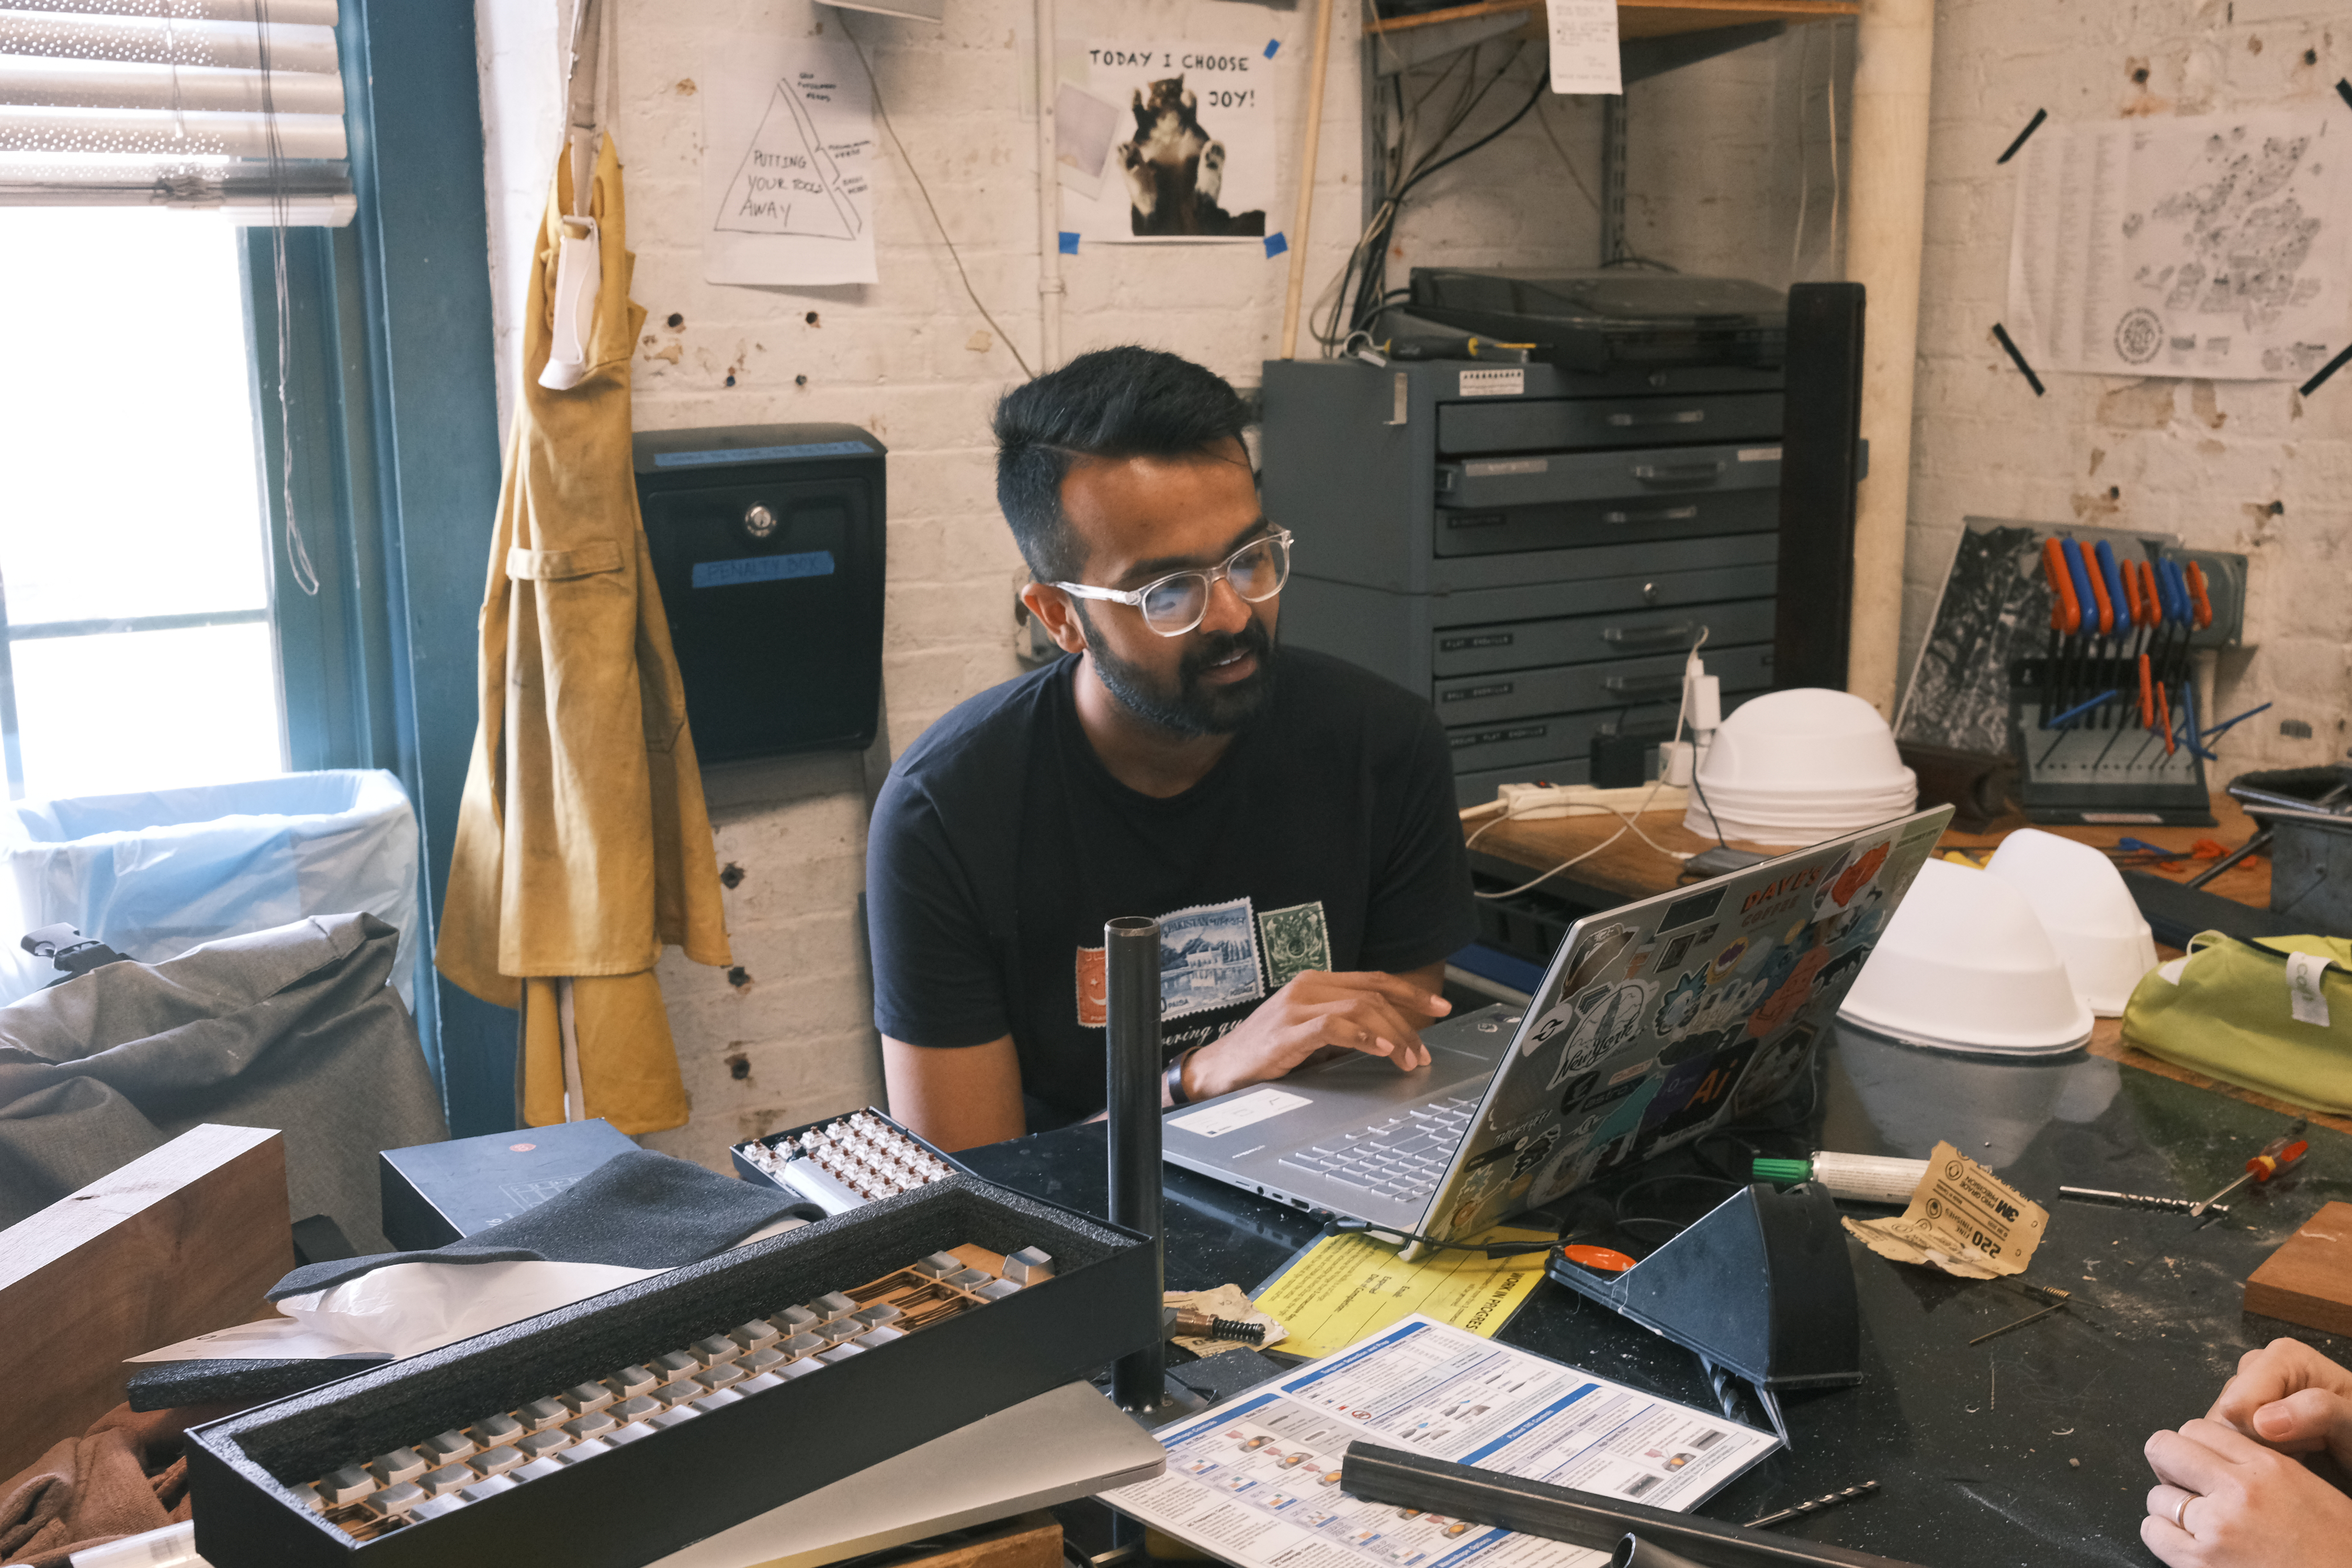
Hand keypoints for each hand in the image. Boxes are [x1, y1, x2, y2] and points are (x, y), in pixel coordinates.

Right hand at [1185, 971, 1448, 1101]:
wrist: (1221, 1068)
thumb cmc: (1266, 1052)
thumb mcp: (1311, 1031)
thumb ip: (1344, 1025)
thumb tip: (1390, 1037)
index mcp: (1316, 982)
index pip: (1374, 979)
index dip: (1411, 992)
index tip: (1441, 1006)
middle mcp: (1308, 987)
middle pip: (1373, 993)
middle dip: (1407, 1022)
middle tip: (1422, 1052)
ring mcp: (1296, 1006)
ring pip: (1360, 1008)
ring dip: (1391, 1034)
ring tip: (1406, 1057)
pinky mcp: (1287, 1030)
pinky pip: (1334, 1026)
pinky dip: (1362, 1037)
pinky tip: (1379, 1049)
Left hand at [2143, 1416, 2351, 1566]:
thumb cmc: (2337, 1548)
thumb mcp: (2310, 1490)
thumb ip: (2263, 1468)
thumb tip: (2222, 1459)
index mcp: (2270, 1468)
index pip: (2198, 1428)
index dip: (2193, 1446)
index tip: (2198, 1463)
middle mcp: (2238, 1491)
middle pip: (2164, 1449)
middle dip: (2169, 1465)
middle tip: (2184, 1484)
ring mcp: (2217, 1528)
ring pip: (2156, 1496)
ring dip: (2170, 1508)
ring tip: (2196, 1523)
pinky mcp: (2202, 1563)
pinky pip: (2154, 1533)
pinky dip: (2163, 1536)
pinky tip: (2187, 1544)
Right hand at [2207, 1337, 2351, 1468]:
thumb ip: (2317, 1412)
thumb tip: (2261, 1421)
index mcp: (2281, 1356)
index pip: (2237, 1405)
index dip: (2266, 1434)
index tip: (2310, 1440)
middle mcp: (2256, 1366)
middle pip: (2227, 1417)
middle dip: (2262, 1442)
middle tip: (2309, 1444)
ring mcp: (2246, 1386)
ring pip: (2224, 1429)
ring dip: (2260, 1449)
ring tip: (2301, 1446)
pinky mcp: (2242, 1407)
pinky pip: (2228, 1437)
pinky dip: (2256, 1451)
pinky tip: (2288, 1448)